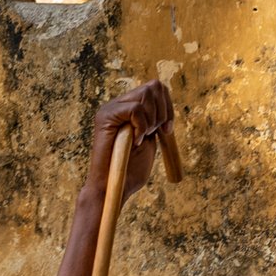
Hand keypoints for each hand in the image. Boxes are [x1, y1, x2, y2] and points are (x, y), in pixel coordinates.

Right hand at [87, 80, 173, 205]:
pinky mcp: (105, 115)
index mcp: (129, 109)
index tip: (168, 131)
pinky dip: (142, 127)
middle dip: (163, 113)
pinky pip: (135, 109)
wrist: (114, 188)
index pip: (156, 88)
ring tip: (141, 139)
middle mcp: (119, 104)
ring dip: (152, 121)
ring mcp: (111, 108)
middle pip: (154, 86)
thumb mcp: (150, 141)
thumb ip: (155, 121)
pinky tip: (134, 142)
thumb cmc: (131, 171)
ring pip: (146, 95)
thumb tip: (164, 103)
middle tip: (154, 134)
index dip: (169, 107)